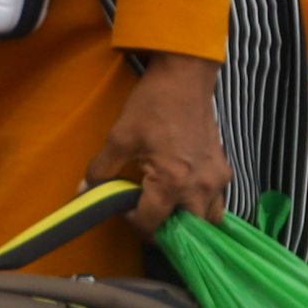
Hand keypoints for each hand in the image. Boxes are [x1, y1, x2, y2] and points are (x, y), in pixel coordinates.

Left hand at [85, 52, 230, 229]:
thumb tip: (83, 191)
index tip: (121, 208)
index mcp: (173, 183)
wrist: (185, 76)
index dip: (132, 223)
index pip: (152, 223)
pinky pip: (217, 201)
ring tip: (166, 210)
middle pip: (188, 231)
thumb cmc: (151, 105)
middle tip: (145, 217)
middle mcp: (201, 187)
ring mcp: (217, 179)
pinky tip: (182, 194)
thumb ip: (101, 170)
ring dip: (188, 223)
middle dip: (164, 230)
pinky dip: (201, 206)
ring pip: (208, 219)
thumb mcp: (119, 138)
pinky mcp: (224, 168)